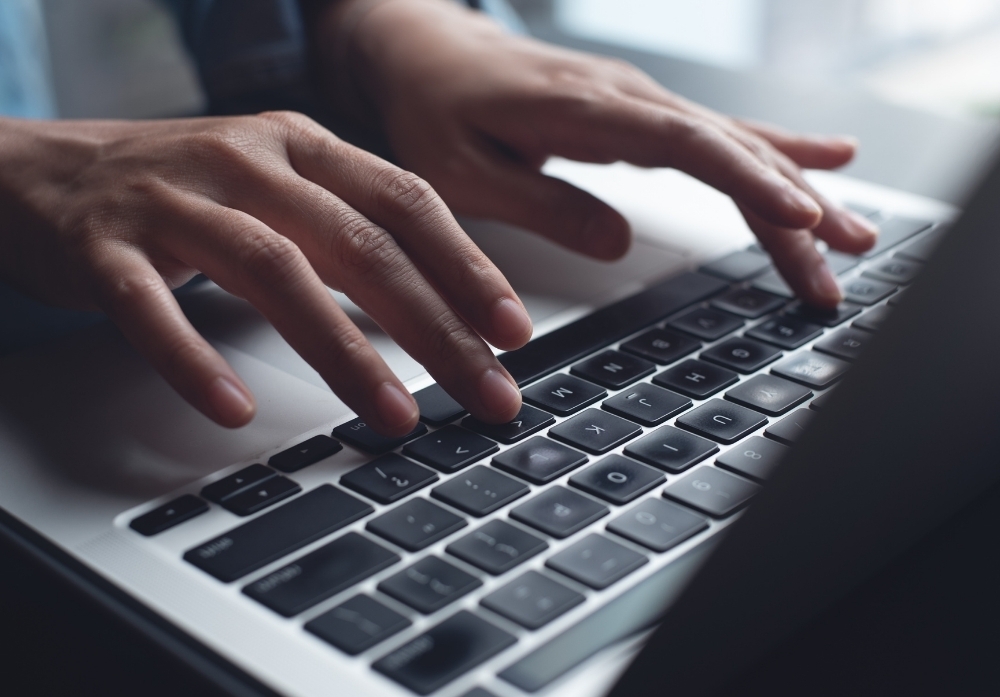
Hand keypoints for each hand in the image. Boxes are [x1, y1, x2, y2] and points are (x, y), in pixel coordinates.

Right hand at [0, 114, 530, 431]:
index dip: (466, 267)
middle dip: (435, 327)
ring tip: (394, 416)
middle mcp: (247, 160)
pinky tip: (233, 408)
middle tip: (488, 392)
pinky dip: (195, 359)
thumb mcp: (278, 187)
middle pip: (360, 243)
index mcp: (302, 144)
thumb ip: (350, 232)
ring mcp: (173, 199)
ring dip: (343, 351)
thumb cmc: (183, 189)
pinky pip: (151, 308)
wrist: (44, 169)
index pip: (406, 201)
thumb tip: (442, 307)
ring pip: (274, 271)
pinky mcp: (104, 246)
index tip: (513, 331)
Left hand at [317, 0, 877, 306]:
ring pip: (733, 145)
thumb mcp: (460, 172)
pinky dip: (771, 152)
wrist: (419, 53)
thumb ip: (539, 205)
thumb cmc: (430, 109)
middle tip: (844, 260)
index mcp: (582, 110)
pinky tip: (820, 161)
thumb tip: (619, 239)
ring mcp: (636, 101)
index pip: (685, 146)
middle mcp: (624, 98)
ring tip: (852, 232)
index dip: (748, 181)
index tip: (800, 220)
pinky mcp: (636, 113)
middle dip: (792, 205)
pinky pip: (716, 136)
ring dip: (795, 188)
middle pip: (728, 151)